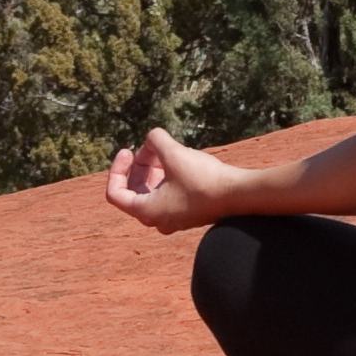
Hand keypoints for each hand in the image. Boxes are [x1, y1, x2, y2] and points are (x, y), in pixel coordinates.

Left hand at [105, 128, 250, 233]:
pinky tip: (180, 159)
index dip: (117, 169)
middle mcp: (158, 220)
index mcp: (147, 211)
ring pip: (153, 192)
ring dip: (154, 169)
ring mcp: (174, 218)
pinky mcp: (189, 213)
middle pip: (135, 191)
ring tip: (165, 149)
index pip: (115, 193)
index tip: (128, 150)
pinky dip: (167, 177)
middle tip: (151, 146)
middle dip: (140, 165)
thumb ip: (156, 140)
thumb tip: (151, 135)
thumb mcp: (175, 154)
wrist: (239, 195)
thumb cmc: (204, 179)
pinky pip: (168, 194)